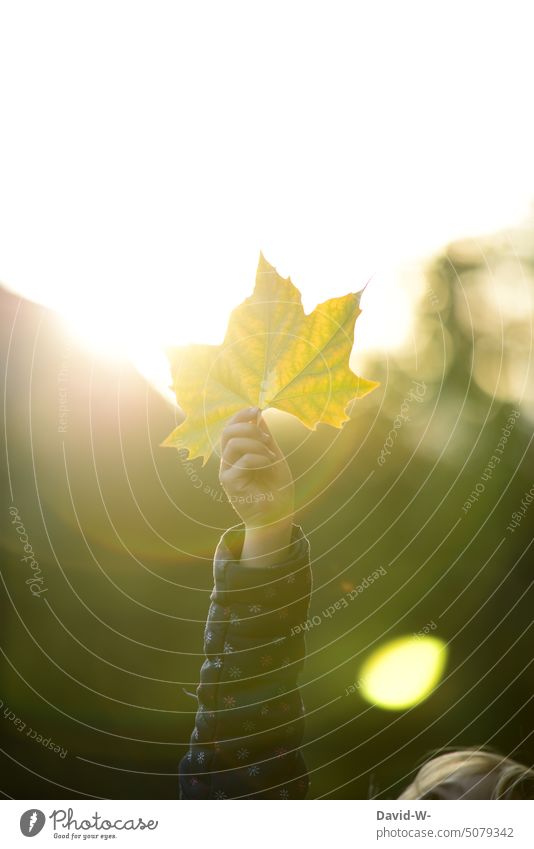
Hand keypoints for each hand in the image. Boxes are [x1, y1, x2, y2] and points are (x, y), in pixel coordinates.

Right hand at [219, 407, 294, 566]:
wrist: (278, 514)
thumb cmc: (276, 487)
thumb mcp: (273, 456)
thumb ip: (265, 437)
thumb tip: (258, 414)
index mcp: (237, 453)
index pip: (230, 427)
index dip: (241, 415)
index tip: (257, 409)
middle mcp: (228, 461)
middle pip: (227, 432)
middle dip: (247, 426)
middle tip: (266, 437)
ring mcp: (227, 472)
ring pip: (233, 444)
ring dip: (256, 444)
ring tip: (269, 455)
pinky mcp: (230, 484)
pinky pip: (241, 461)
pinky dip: (258, 458)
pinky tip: (267, 464)